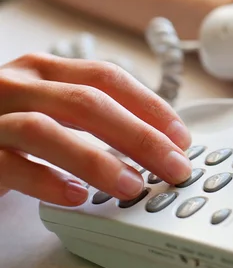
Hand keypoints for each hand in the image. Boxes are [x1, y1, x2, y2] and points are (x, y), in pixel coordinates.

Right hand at [0, 53, 192, 205]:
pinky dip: (46, 182)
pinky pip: (10, 165)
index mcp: (45, 70)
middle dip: (139, 136)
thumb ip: (93, 114)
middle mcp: (18, 85)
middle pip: (87, 102)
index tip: (180, 135)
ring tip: (132, 185)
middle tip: (173, 165)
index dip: (149, 105)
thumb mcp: (51, 106)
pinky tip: (76, 197)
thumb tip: (157, 137)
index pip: (107, 77)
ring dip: (97, 159)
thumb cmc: (7, 124)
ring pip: (47, 131)